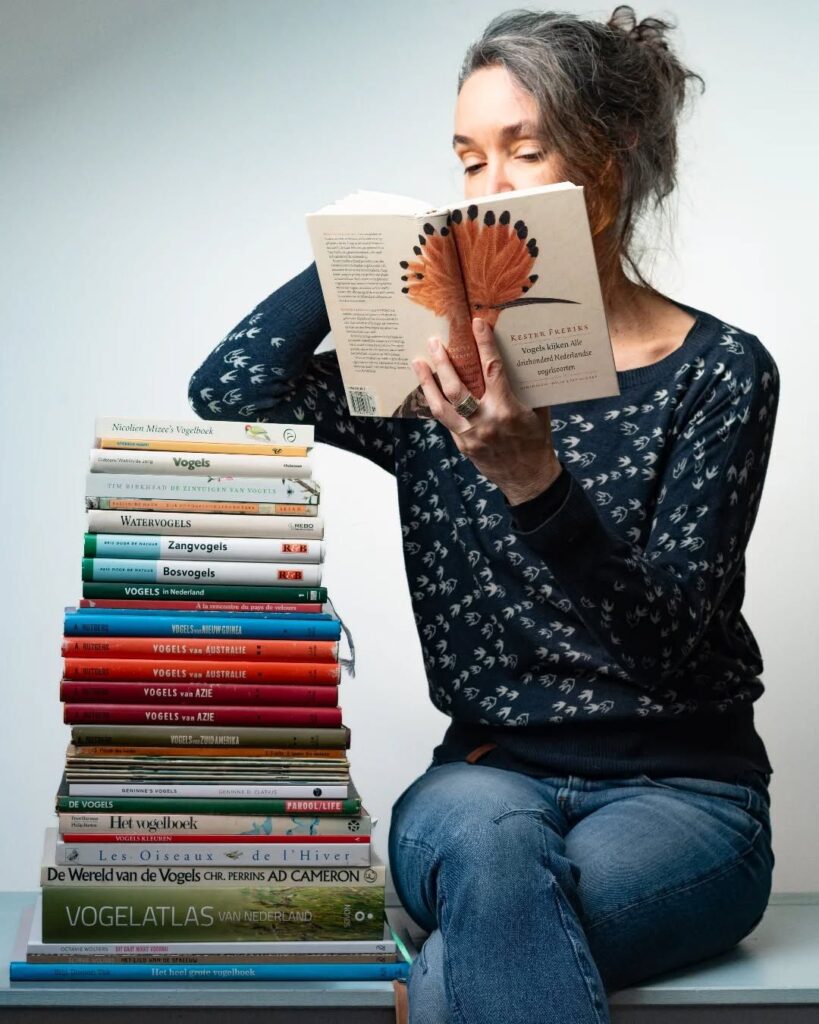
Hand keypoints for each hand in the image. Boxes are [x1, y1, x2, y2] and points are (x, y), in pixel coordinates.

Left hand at [411, 317, 561, 504]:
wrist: (529, 479)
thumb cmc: (537, 442)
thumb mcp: (537, 412)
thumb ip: (526, 387)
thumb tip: (521, 358)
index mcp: (507, 410)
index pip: (492, 371)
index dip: (484, 345)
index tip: (476, 324)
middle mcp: (485, 422)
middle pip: (456, 388)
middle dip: (443, 363)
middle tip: (433, 343)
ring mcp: (470, 436)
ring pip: (441, 407)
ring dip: (427, 383)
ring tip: (417, 363)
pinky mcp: (462, 446)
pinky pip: (445, 421)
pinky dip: (436, 404)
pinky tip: (428, 390)